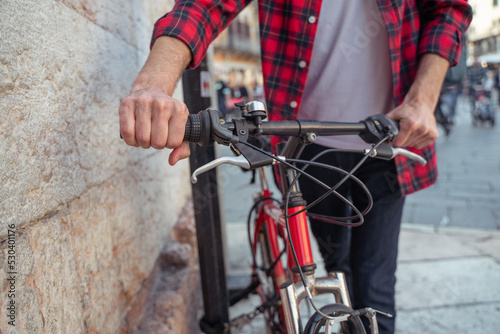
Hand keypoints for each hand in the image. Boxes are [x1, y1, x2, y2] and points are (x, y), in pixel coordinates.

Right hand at [118, 36, 191, 164]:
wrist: (151, 91)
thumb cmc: (166, 114)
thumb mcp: (181, 128)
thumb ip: (182, 148)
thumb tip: (172, 160)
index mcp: (180, 109)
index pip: (174, 143)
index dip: (169, 144)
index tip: (167, 136)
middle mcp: (163, 104)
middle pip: (158, 142)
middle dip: (156, 144)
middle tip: (155, 137)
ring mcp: (144, 102)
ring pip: (142, 139)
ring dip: (143, 143)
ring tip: (146, 135)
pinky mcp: (127, 104)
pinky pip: (127, 132)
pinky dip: (131, 140)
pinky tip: (135, 135)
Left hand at [386, 100, 438, 148]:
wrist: (421, 104)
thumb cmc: (408, 109)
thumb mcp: (394, 114)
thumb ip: (385, 124)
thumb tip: (378, 132)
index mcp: (411, 124)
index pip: (399, 143)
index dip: (394, 141)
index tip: (394, 137)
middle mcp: (422, 129)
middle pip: (405, 144)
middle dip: (402, 140)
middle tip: (403, 131)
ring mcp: (429, 132)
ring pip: (413, 145)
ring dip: (410, 140)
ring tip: (411, 130)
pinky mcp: (434, 135)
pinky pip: (421, 145)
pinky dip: (417, 141)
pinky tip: (417, 133)